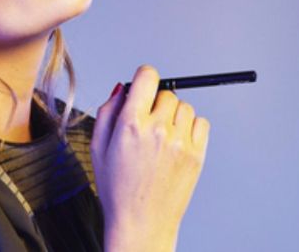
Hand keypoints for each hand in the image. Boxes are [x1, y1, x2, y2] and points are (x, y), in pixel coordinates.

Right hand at [90, 65, 210, 251]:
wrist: (140, 223)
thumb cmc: (116, 189)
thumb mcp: (97, 147)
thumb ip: (107, 111)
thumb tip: (122, 88)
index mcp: (131, 124)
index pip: (148, 76)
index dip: (144, 78)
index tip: (142, 86)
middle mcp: (158, 130)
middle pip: (167, 92)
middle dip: (156, 101)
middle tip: (147, 121)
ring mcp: (180, 142)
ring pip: (185, 106)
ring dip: (173, 114)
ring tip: (161, 135)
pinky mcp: (197, 155)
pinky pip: (201, 123)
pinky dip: (190, 127)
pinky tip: (176, 141)